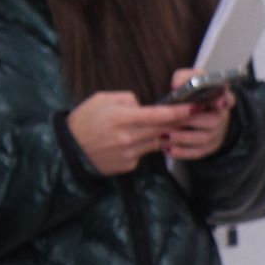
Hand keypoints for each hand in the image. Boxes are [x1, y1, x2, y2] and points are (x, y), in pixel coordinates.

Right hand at [67, 91, 195, 175]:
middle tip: (193, 115)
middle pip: (164, 130)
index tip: (195, 106)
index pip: (159, 115)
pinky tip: (136, 141)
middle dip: (180, 122)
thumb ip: (126, 99)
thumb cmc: (83, 120)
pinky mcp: (129, 166)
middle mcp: (129, 138)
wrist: (68, 151)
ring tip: (166, 126)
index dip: (180, 112)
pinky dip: (146, 146)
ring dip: (164, 135)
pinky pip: (145, 153)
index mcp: (122, 118)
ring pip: (157, 142)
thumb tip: (143, 105)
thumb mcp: (101, 99)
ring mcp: (130, 154)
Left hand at [159, 67, 235, 161]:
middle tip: (170, 120)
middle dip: (190, 120)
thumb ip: (183, 78)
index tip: (219, 102)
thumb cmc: (192, 95)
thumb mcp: (190, 81)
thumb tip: (176, 85)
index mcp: (221, 97)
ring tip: (163, 134)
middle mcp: (222, 117)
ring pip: (202, 138)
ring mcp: (217, 134)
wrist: (195, 114)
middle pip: (212, 121)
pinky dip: (181, 151)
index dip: (225, 101)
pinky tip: (166, 148)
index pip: (229, 99)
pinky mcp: (209, 148)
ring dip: (181, 137)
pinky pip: (197, 152)